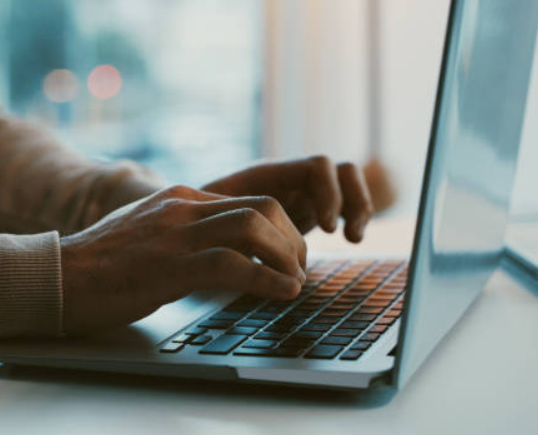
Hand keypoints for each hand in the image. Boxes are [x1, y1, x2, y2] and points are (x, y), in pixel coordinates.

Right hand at [60, 185, 306, 333]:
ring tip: (295, 282)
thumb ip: (183, 231)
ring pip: (254, 228)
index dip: (281, 228)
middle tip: (298, 269)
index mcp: (180, 198)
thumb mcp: (148, 233)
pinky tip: (283, 293)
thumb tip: (220, 249)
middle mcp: (182, 208)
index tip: (289, 255)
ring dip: (287, 257)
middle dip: (292, 239)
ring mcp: (175, 235)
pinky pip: (233, 265)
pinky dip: (267, 280)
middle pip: (262, 207)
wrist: (56, 276)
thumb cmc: (100, 264)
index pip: (250, 200)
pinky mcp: (169, 267)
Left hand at [201, 156, 373, 242]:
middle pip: (340, 170)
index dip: (329, 193)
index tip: (327, 228)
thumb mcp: (211, 219)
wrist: (187, 224)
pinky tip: (348, 240)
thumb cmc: (193, 221)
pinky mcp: (305, 212)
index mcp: (268, 174)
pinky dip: (352, 217)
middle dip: (351, 199)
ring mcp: (300, 193)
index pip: (317, 166)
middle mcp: (289, 178)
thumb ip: (231, 221)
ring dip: (359, 206)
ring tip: (352, 238)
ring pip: (346, 184)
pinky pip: (342, 204)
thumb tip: (244, 238)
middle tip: (342, 235)